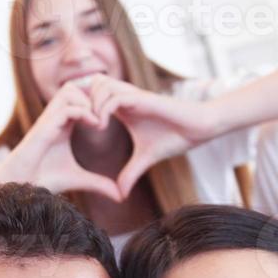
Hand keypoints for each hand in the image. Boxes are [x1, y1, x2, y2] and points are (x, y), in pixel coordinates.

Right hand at [0, 82, 122, 201]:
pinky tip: (96, 126)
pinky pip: (66, 108)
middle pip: (75, 87)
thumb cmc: (44, 180)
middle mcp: (55, 117)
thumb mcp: (79, 179)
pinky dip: (83, 112)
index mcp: (63, 123)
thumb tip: (121, 196)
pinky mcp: (44, 128)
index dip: (97, 102)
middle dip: (93, 96)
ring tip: (100, 122)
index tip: (113, 118)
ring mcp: (48, 120)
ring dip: (88, 102)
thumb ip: (99, 183)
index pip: (80, 97)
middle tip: (107, 116)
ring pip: (70, 90)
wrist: (19, 187)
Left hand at [85, 75, 209, 198]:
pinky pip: (115, 96)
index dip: (84, 107)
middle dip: (84, 101)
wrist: (199, 129)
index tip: (79, 129)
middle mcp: (127, 97)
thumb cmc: (175, 138)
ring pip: (101, 84)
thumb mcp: (146, 159)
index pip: (94, 94)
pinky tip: (102, 127)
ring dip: (92, 104)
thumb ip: (130, 173)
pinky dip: (103, 109)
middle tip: (84, 125)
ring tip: (95, 127)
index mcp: (124, 107)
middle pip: (94, 83)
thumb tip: (120, 195)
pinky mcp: (144, 98)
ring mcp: (135, 96)